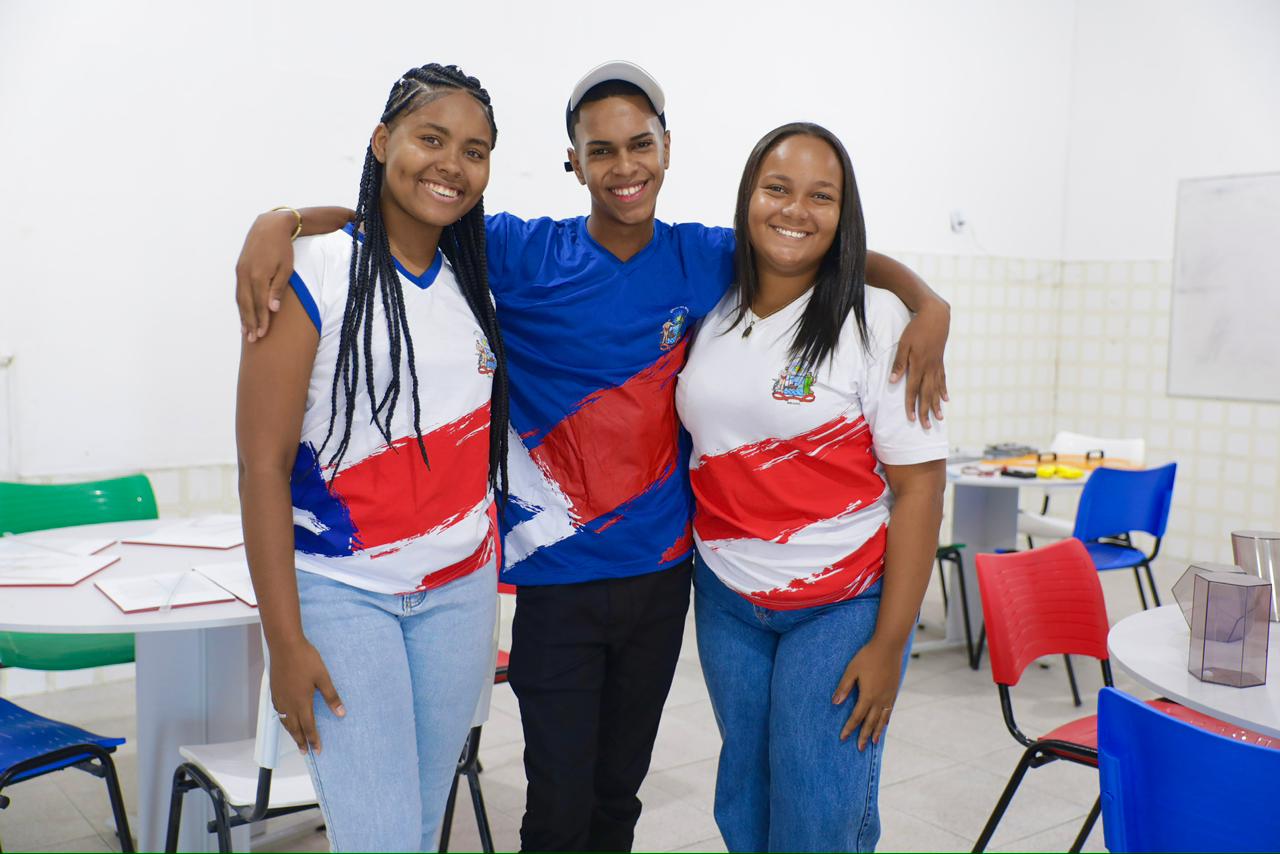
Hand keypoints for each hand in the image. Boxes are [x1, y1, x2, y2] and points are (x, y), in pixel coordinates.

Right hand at [236, 211, 297, 341]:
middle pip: (247, 305)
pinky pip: (239, 291)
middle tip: (253, 340)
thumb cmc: (282, 248)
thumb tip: (272, 309)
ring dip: (243, 316)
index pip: (259, 304)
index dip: (261, 320)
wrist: (268, 226)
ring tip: (246, 332)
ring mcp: (240, 271)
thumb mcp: (286, 268)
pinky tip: (243, 314)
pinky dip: (240, 305)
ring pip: (240, 299)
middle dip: (250, 323)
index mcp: (259, 275)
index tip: (263, 335)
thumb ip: (278, 289)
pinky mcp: (239, 269)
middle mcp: (246, 275)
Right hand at [269, 638, 344, 753]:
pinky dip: (283, 720)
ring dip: (291, 732)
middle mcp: (289, 704)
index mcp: (302, 702)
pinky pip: (279, 712)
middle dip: (301, 741)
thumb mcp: (323, 677)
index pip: (309, 727)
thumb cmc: (306, 659)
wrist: (285, 645)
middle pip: (294, 728)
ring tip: (296, 740)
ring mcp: (280, 698)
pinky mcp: (275, 691)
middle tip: (305, 752)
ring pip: (285, 721)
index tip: (318, 750)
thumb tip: (341, 714)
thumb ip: (331, 697)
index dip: (313, 739)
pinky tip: (285, 718)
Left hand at [833, 637, 904, 750]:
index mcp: (868, 695)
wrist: (889, 647)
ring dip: (877, 732)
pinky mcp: (894, 692)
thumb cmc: (868, 656)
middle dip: (864, 736)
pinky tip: (884, 724)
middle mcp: (880, 700)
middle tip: (859, 748)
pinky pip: (889, 711)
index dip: (849, 728)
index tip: (843, 738)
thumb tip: (835, 703)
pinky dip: (886, 721)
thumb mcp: (852, 670)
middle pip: (871, 722)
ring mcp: (889, 696)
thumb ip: (844, 687)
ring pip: (882, 720)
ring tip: (874, 743)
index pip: (857, 717)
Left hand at [891, 301, 949, 427]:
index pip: (913, 390)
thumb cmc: (915, 329)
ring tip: (939, 418)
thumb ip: (899, 364)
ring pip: (937, 389)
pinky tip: (946, 399)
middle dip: (926, 411)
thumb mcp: (903, 344)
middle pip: (927, 394)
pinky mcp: (941, 361)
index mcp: (918, 365)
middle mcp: (930, 368)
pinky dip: (944, 390)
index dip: (911, 405)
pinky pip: (943, 379)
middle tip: (926, 427)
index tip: (911, 419)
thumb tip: (893, 382)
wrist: (935, 316)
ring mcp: (937, 366)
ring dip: (937, 405)